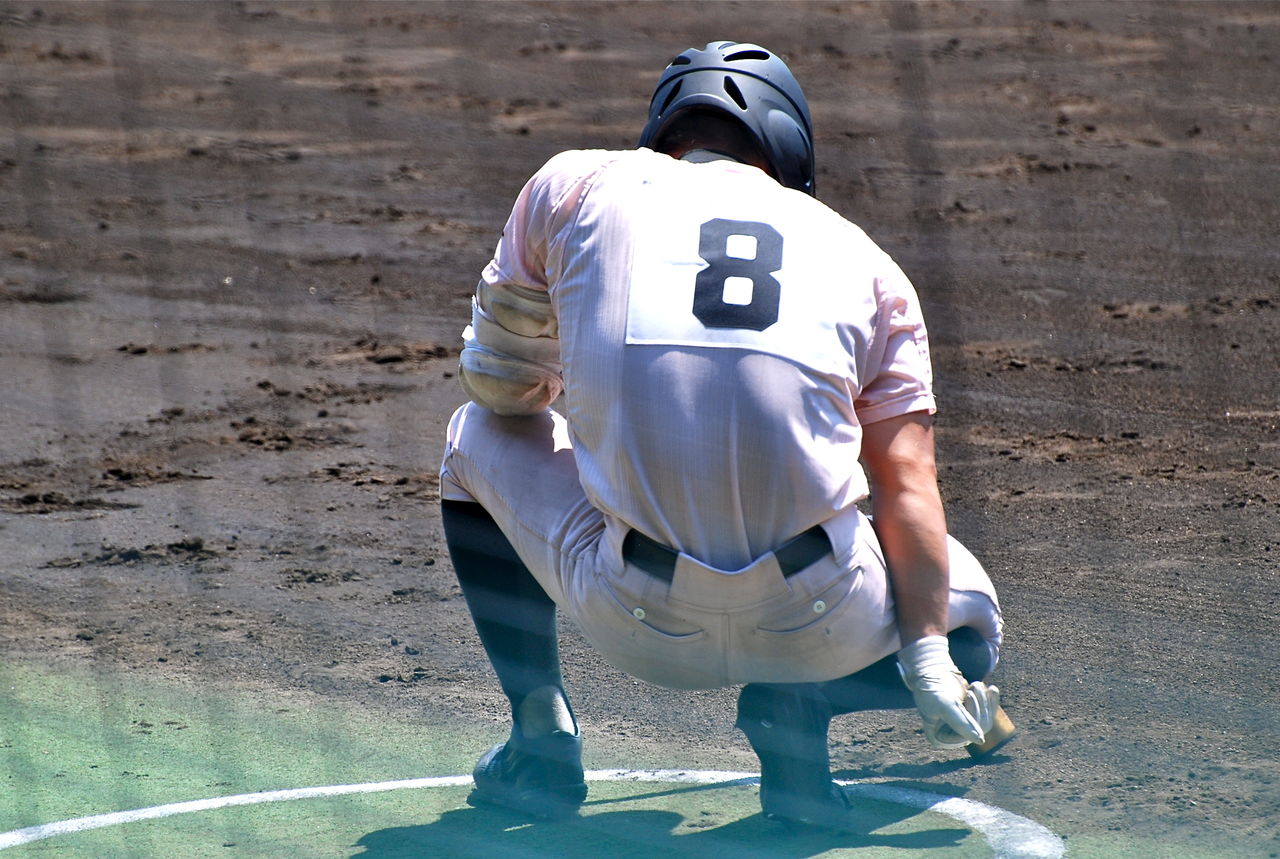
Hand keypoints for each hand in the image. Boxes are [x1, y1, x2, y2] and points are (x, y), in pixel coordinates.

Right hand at [897, 635, 999, 749]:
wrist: (931, 671)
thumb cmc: (932, 687)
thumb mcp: (945, 704)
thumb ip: (960, 722)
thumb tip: (981, 741)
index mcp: (940, 738)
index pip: (965, 736)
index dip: (972, 718)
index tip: (969, 694)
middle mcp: (953, 736)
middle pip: (978, 729)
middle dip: (980, 706)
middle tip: (975, 686)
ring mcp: (963, 727)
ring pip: (985, 721)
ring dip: (984, 700)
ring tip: (976, 683)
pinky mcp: (971, 717)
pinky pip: (988, 713)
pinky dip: (991, 700)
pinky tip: (992, 689)